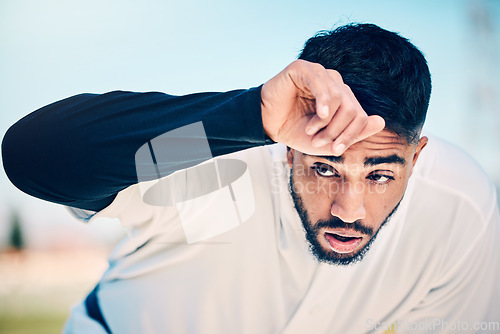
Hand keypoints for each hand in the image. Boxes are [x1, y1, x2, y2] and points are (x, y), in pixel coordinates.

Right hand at [261, 60, 384, 155]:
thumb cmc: (295, 130)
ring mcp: (319, 73)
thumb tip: (381, 122)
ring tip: (310, 131)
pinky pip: (321, 83)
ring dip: (325, 122)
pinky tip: (318, 116)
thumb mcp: (327, 140)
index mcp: (342, 97)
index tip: (335, 150)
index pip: (360, 115)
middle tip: (318, 142)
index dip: (352, 135)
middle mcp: (334, 83)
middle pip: (353, 108)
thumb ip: (354, 133)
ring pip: (340, 98)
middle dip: (337, 131)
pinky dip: (323, 103)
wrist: (266, 125)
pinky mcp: (303, 68)